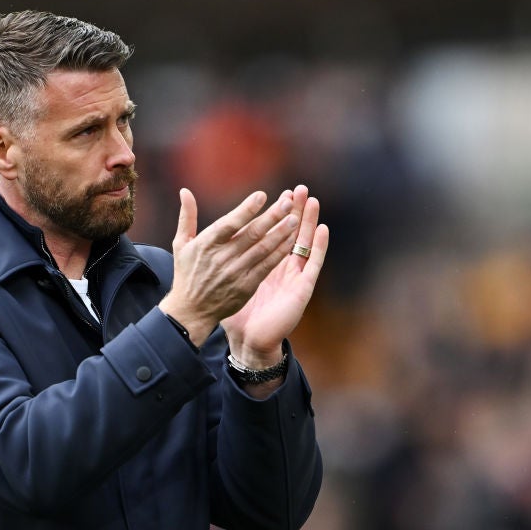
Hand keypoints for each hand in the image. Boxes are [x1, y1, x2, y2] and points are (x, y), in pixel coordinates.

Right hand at [158, 188, 299, 345]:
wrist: (191, 311)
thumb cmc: (186, 273)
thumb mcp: (181, 244)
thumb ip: (187, 216)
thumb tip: (185, 191)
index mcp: (206, 244)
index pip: (230, 223)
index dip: (246, 209)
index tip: (262, 195)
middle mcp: (222, 258)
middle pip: (252, 233)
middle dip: (272, 217)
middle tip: (288, 202)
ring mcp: (236, 273)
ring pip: (263, 249)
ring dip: (281, 233)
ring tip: (295, 218)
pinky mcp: (246, 286)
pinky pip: (267, 266)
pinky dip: (279, 253)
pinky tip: (291, 241)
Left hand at [221, 185, 328, 367]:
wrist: (250, 341)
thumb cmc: (237, 316)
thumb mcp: (225, 284)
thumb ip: (218, 262)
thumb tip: (207, 250)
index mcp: (263, 264)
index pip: (272, 233)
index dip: (276, 214)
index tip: (279, 194)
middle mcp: (280, 268)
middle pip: (290, 233)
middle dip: (294, 210)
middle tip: (298, 188)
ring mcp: (293, 276)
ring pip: (304, 243)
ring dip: (309, 221)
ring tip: (312, 200)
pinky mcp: (302, 288)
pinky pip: (313, 264)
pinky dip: (318, 246)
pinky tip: (323, 229)